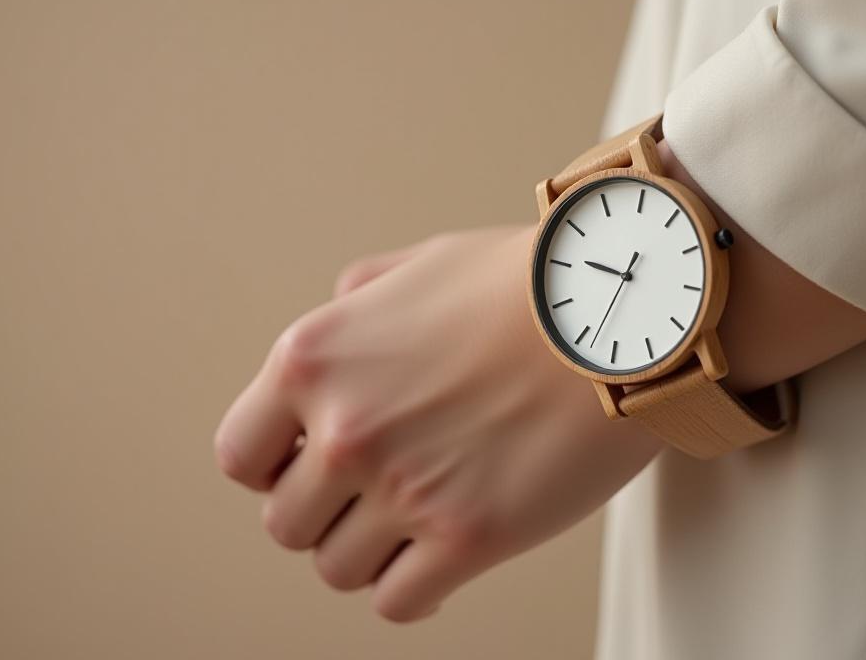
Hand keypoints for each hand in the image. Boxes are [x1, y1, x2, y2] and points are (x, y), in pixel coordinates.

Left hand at [215, 227, 661, 621]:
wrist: (624, 311)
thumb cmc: (528, 283)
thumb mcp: (421, 265)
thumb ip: (360, 299)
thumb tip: (340, 321)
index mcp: (313, 360)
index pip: (241, 457)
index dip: (275, 469)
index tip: (311, 468)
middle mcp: (345, 430)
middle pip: (287, 525)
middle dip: (328, 513)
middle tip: (374, 495)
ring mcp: (404, 488)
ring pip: (336, 570)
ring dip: (371, 552)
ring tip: (414, 522)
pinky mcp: (468, 537)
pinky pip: (398, 602)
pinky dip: (415, 589)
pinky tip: (443, 558)